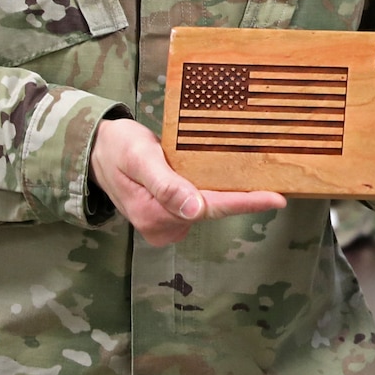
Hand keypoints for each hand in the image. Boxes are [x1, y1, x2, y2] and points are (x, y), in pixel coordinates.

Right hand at [89, 116, 284, 247]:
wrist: (96, 151)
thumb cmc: (118, 148)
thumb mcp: (139, 158)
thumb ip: (166, 185)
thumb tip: (195, 210)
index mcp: (156, 214)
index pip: (212, 208)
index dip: (247, 203)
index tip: (278, 199)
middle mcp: (163, 226)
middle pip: (214, 208)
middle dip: (243, 196)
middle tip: (276, 178)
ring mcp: (166, 224)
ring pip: (208, 206)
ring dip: (228, 191)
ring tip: (253, 172)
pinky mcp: (168, 216)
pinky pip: (199, 203)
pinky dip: (213, 189)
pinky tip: (226, 174)